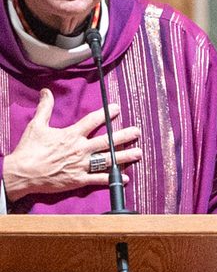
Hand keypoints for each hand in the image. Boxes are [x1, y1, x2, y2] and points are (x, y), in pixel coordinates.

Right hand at [1, 89, 141, 199]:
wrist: (22, 173)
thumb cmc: (28, 150)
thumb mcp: (36, 126)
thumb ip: (45, 108)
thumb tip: (46, 92)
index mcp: (70, 135)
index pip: (92, 121)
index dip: (106, 114)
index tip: (117, 108)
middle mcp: (80, 150)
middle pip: (106, 141)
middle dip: (124, 135)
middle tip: (137, 132)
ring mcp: (81, 165)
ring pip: (107, 160)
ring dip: (125, 156)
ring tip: (139, 152)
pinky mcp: (79, 180)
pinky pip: (99, 179)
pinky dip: (112, 179)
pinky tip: (126, 178)